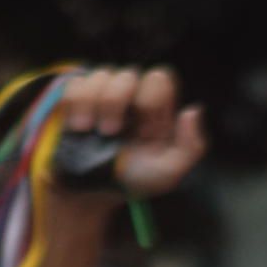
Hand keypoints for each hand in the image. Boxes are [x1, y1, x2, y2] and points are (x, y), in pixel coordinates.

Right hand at [56, 65, 206, 200]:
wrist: (94, 192)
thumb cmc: (133, 181)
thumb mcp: (169, 172)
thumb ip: (191, 146)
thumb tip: (192, 111)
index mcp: (157, 108)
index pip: (159, 78)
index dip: (150, 100)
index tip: (144, 131)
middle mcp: (132, 95)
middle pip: (128, 74)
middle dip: (116, 103)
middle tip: (111, 132)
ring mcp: (103, 94)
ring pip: (100, 76)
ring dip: (94, 104)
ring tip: (91, 131)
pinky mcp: (76, 99)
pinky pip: (75, 84)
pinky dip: (74, 103)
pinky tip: (77, 125)